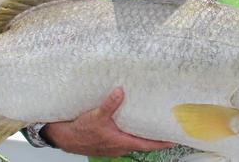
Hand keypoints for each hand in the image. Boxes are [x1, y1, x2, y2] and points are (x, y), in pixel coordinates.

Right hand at [42, 87, 174, 156]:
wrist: (64, 138)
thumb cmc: (79, 131)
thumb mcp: (96, 116)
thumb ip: (109, 104)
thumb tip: (120, 92)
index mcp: (121, 142)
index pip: (147, 145)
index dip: (162, 142)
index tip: (175, 139)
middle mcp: (120, 147)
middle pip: (143, 144)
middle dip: (156, 138)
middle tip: (168, 128)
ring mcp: (114, 146)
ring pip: (133, 141)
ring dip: (143, 135)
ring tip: (154, 124)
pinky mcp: (108, 143)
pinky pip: (124, 139)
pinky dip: (131, 133)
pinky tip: (132, 124)